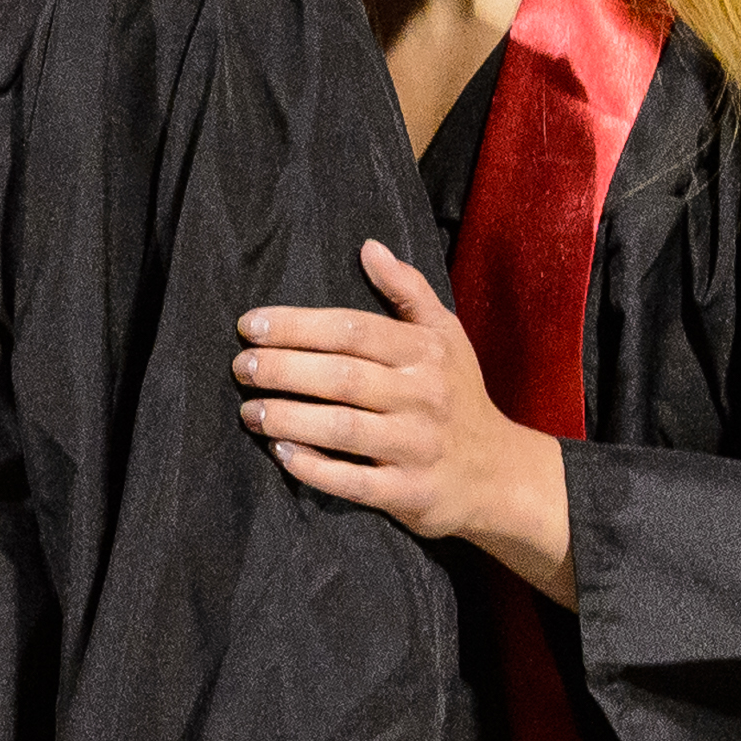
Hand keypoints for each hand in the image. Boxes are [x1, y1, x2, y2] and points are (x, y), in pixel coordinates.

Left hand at [234, 240, 575, 603]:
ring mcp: (417, 446)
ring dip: (288, 418)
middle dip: (283, 369)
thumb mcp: (446, 335)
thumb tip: (369, 247)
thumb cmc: (458, 396)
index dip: (297, 325)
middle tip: (242, 367)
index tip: (250, 326)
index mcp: (425, 353)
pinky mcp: (410, 493)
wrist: (499, 474)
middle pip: (342, 377)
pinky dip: (314, 468)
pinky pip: (355, 481)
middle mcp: (423, 396)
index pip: (353, 330)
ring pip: (343, 428)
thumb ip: (408, 290)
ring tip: (249, 411)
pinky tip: (281, 454)